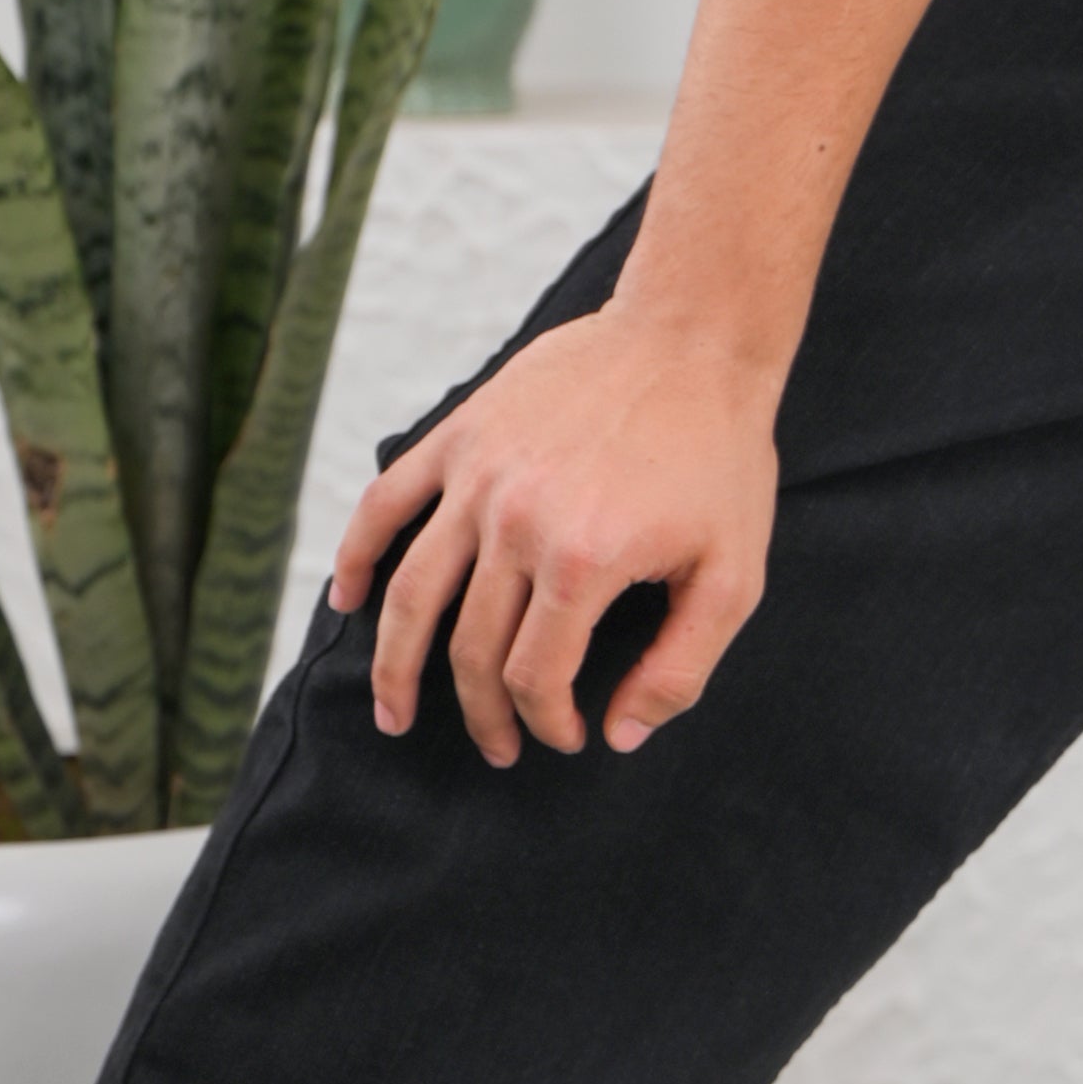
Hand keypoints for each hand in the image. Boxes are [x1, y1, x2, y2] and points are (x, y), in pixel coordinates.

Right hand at [331, 302, 779, 765]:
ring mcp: (479, 477)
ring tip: (394, 714)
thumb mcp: (733, 575)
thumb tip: (621, 735)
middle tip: (499, 746)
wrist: (694, 337)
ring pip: (412, 593)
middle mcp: (516, 522)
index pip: (534, 677)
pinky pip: (385, 504)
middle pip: (471, 649)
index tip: (566, 737)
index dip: (545, 722)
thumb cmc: (722, 457)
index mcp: (583, 562)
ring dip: (394, 666)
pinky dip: (358, 557)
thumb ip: (680, 667)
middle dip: (483, 714)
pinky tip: (348, 602)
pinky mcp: (460, 435)